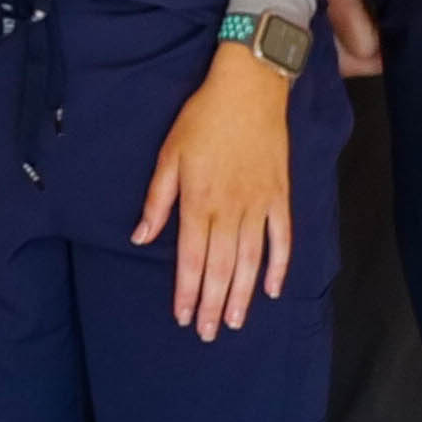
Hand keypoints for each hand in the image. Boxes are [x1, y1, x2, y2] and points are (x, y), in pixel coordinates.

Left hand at [134, 48, 294, 338]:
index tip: (183, 317)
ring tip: (236, 323)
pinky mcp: (281, 196)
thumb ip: (157, 199)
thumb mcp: (169, 153)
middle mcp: (230, 208)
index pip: (191, 257)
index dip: (187, 291)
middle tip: (209, 334)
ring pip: (250, 260)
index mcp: (198, 200)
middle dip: (214, 304)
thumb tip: (140, 237)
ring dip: (243, 295)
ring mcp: (259, 204)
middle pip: (221, 267)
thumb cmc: (202, 118)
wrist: (249, 88)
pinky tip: (274, 290)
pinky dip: (279, 266)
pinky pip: (282, 238)